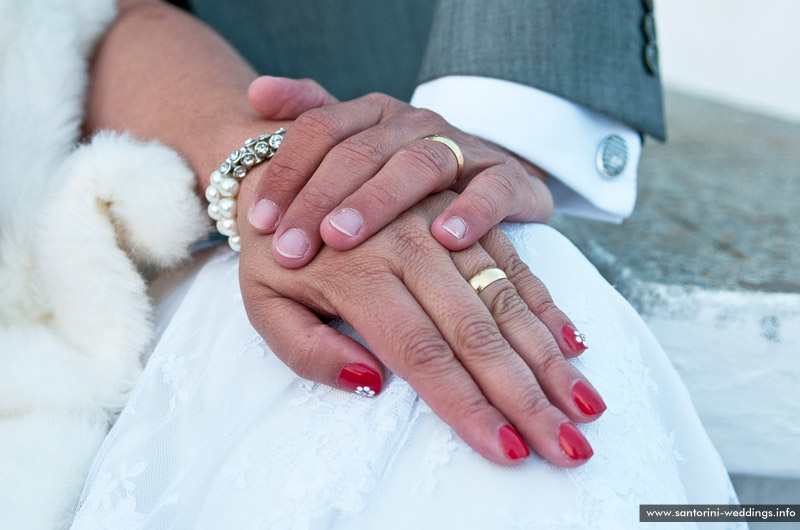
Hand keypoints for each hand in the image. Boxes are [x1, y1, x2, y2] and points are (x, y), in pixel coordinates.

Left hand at [238, 173, 601, 466]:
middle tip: (570, 446)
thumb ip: (306, 349)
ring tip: (585, 403)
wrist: (282, 161)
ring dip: (548, 355)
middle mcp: (411, 243)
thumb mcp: (261, 301)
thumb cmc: (274, 245)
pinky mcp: (461, 209)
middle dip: (525, 394)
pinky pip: (512, 256)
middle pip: (477, 330)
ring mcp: (443, 220)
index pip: (422, 354)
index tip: (505, 450)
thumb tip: (371, 383)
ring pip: (504, 295)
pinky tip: (573, 342)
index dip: (466, 406)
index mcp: (358, 273)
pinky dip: (545, 303)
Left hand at [245, 76, 552, 267]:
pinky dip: (471, 209)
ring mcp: (463, 147)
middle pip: (361, 150)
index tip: (259, 223)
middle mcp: (414, 124)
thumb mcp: (354, 146)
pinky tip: (445, 238)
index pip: (319, 129)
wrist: (487, 182)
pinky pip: (493, 187)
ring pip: (418, 163)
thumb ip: (307, 118)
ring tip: (342, 239)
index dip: (286, 174)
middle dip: (319, 199)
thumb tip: (256, 93)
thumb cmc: (404, 178)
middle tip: (291, 248)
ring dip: (377, 201)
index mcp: (372, 115)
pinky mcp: (507, 177)